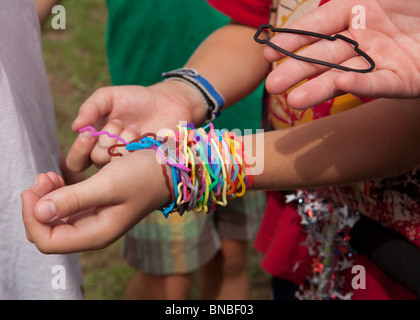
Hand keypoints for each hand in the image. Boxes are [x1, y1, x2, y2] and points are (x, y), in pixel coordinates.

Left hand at [21, 149, 170, 253]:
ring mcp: (94, 221)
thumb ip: (74, 199)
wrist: (167, 169)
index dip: (31, 218)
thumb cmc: (142, 176)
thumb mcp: (108, 185)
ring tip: (51, 175)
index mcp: (96, 234)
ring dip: (46, 197)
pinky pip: (66, 208)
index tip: (32, 189)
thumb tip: (38, 212)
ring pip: (55, 219)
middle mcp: (93, 232)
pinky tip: (60, 178)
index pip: (48, 241)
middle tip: (44, 177)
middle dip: (38, 206)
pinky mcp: (96, 208)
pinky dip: (58, 193)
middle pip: (48, 231)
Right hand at [67, 81, 206, 171]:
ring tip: (136, 127)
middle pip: (97, 162)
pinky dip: (140, 149)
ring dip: (124, 142)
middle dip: (106, 141)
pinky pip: (138, 166)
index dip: (80, 150)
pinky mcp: (148, 165)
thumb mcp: (109, 97)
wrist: (167, 101)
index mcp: (96, 145)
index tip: (89, 133)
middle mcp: (111, 159)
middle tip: (118, 124)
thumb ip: (91, 108)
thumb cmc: (135, 99)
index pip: (77, 161)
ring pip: (117, 165)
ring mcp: (131, 164)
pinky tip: (146, 135)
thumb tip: (75, 127)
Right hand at [264, 0, 419, 108]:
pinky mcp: (406, 80)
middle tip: (273, 85)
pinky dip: (364, 85)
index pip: (319, 26)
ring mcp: (384, 60)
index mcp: (360, 10)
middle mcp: (366, 38)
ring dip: (320, 87)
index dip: (293, 39)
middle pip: (325, 56)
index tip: (269, 53)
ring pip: (345, 75)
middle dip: (297, 70)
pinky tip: (344, 86)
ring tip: (294, 101)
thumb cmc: (418, 4)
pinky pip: (382, 83)